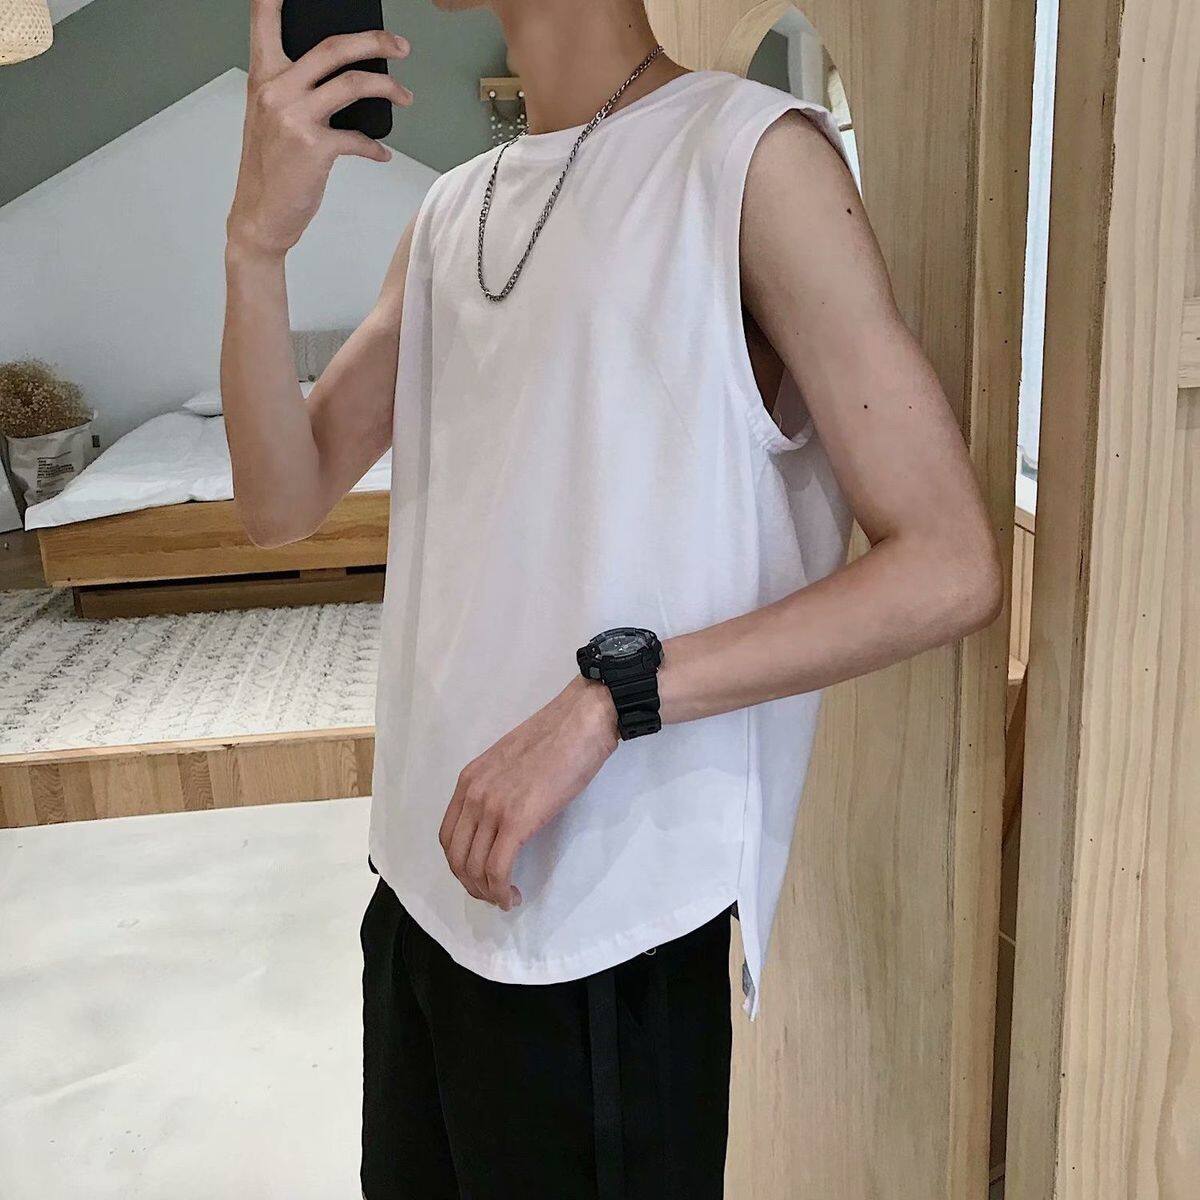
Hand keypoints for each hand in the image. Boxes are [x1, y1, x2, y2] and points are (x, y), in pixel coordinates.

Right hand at [226, 0, 413, 258]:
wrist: (260, 216)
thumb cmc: (269, 170)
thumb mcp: (270, 120)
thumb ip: (295, 91)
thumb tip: (342, 79)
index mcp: (263, 77)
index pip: (264, 20)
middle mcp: (277, 90)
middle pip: (333, 47)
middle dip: (375, 41)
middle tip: (400, 45)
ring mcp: (295, 117)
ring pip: (354, 84)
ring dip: (388, 88)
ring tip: (405, 96)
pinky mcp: (315, 147)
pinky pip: (359, 138)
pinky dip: (375, 147)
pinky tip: (382, 153)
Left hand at [439, 678, 619, 910]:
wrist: (582, 721)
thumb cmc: (557, 737)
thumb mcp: (511, 762)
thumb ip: (498, 788)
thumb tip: (504, 818)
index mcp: (469, 779)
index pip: (448, 835)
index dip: (460, 864)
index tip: (480, 875)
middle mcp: (473, 794)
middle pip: (456, 856)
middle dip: (471, 884)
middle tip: (492, 894)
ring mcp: (492, 807)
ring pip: (473, 868)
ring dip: (487, 892)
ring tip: (506, 898)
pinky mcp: (517, 821)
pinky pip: (497, 868)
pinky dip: (501, 890)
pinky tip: (513, 895)